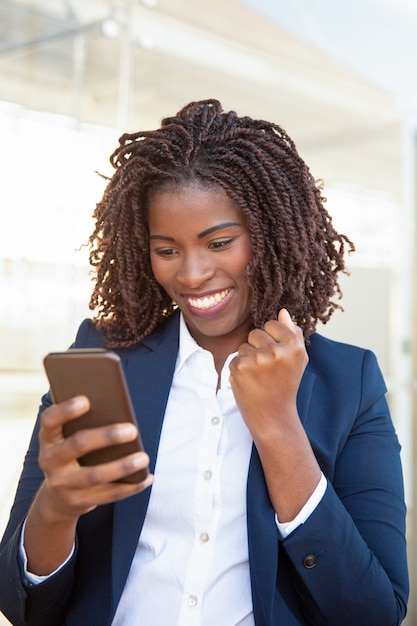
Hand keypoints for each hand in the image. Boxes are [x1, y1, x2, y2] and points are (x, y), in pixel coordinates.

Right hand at [37, 395, 152, 522]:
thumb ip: (83, 421)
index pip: (50, 420)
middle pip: (78, 445)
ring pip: (95, 475)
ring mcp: (63, 484)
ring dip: (122, 466)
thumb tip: (115, 404)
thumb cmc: (72, 453)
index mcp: (49, 438)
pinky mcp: (79, 502)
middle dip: (106, 436)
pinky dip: (131, 486)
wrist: (58, 496)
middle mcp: (50, 461)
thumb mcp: (68, 437)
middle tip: (132, 430)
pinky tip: (147, 477)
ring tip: (144, 458)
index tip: (86, 400)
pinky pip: (109, 495)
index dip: (65, 410)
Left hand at [229, 309, 319, 520]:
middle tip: (267, 369)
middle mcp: (276, 351)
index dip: (272, 339)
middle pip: (256, 333)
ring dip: (248, 358)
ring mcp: (257, 360)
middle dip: (258, 348)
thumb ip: (292, 333)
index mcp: (294, 346)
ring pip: (244, 345)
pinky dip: (239, 369)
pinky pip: (235, 357)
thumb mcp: (297, 359)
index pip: (272, 323)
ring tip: (259, 376)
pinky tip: (250, 382)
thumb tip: (283, 311)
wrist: (273, 416)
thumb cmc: (285, 385)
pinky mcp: (240, 368)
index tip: (277, 356)